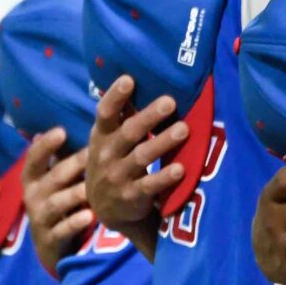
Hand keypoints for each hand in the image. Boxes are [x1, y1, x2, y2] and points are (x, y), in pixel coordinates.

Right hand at [23, 130, 90, 277]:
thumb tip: (72, 126)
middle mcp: (33, 196)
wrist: (51, 245)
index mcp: (32, 179)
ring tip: (91, 188)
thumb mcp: (54, 181)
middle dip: (73, 165)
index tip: (61, 131)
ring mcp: (40, 218)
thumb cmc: (57, 203)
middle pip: (53, 177)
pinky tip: (89, 217)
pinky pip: (62, 230)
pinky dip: (74, 223)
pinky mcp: (50, 239)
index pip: (34, 158)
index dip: (46, 145)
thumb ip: (62, 158)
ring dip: (74, 194)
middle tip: (93, 153)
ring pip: (58, 203)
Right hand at [85, 75, 181, 247]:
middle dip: (149, 116)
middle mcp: (106, 154)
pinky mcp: (132, 196)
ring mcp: (118, 176)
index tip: (129, 79)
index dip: (115, 96)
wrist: (103, 207)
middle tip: (170, 101)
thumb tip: (135, 77)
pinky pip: (149, 185)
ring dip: (163, 142)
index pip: (105, 113)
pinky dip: (165, 177)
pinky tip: (181, 169)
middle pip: (129, 132)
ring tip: (184, 129)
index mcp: (101, 136)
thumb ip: (119, 116)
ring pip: (142, 157)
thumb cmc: (112, 160)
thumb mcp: (107, 139)